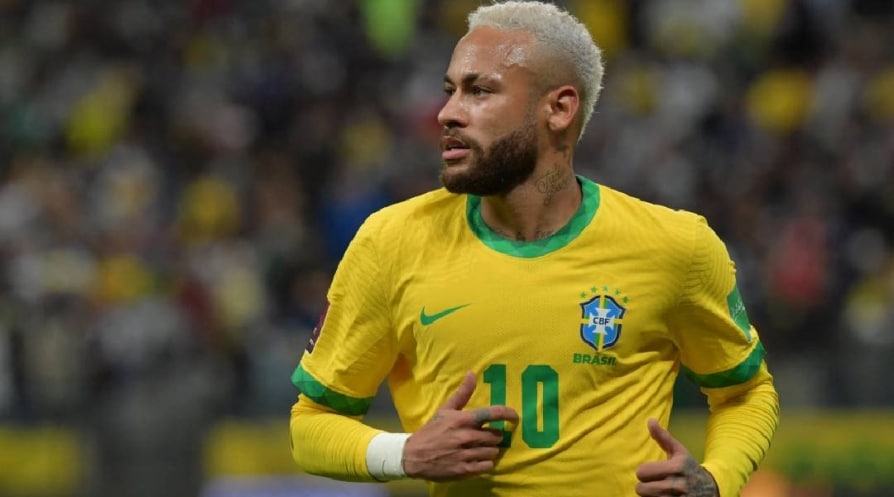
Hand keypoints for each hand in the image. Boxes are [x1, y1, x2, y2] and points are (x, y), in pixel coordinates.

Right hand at [402, 371, 518, 480]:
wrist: (413, 456)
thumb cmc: (432, 431)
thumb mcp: (445, 410)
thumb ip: (462, 393)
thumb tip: (472, 373)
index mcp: (463, 420)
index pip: (493, 413)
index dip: (508, 414)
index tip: (515, 417)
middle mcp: (467, 436)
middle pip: (497, 436)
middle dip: (494, 436)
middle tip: (486, 436)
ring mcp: (467, 454)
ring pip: (493, 451)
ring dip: (490, 450)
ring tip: (480, 448)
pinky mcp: (465, 470)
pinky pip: (488, 466)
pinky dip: (486, 463)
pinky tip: (477, 460)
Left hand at [635, 419, 718, 496]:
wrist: (710, 488)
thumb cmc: (688, 467)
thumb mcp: (679, 451)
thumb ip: (663, 437)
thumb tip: (650, 420)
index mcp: (676, 466)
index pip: (642, 472)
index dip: (644, 472)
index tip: (652, 472)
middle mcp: (678, 484)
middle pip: (641, 489)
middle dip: (645, 486)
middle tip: (654, 483)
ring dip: (651, 495)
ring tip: (660, 491)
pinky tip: (663, 496)